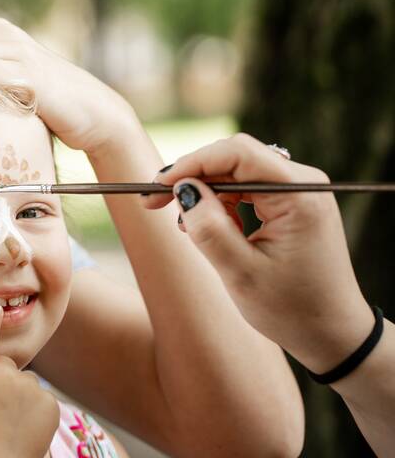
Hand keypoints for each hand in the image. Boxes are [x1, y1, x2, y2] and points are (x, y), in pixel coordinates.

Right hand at [0, 305, 58, 456]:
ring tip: (10, 421)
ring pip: (25, 381)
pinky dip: (35, 409)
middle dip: (1, 377)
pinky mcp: (49, 402)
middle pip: (5, 364)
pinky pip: (42, 397)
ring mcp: (28, 387)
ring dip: (19, 393)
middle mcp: (4, 374)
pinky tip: (25, 427)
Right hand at [141, 133, 374, 373]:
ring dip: (206, 191)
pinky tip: (210, 227)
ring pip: (238, 171)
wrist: (334, 334)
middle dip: (192, 176)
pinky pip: (248, 187)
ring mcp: (301, 191)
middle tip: (155, 202)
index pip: (236, 154)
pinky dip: (222, 201)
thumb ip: (209, 228)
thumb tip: (183, 188)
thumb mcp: (242, 273)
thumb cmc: (293, 309)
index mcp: (299, 196)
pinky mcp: (294, 202)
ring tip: (185, 225)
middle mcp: (304, 183)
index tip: (156, 187)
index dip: (190, 164)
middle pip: (235, 158)